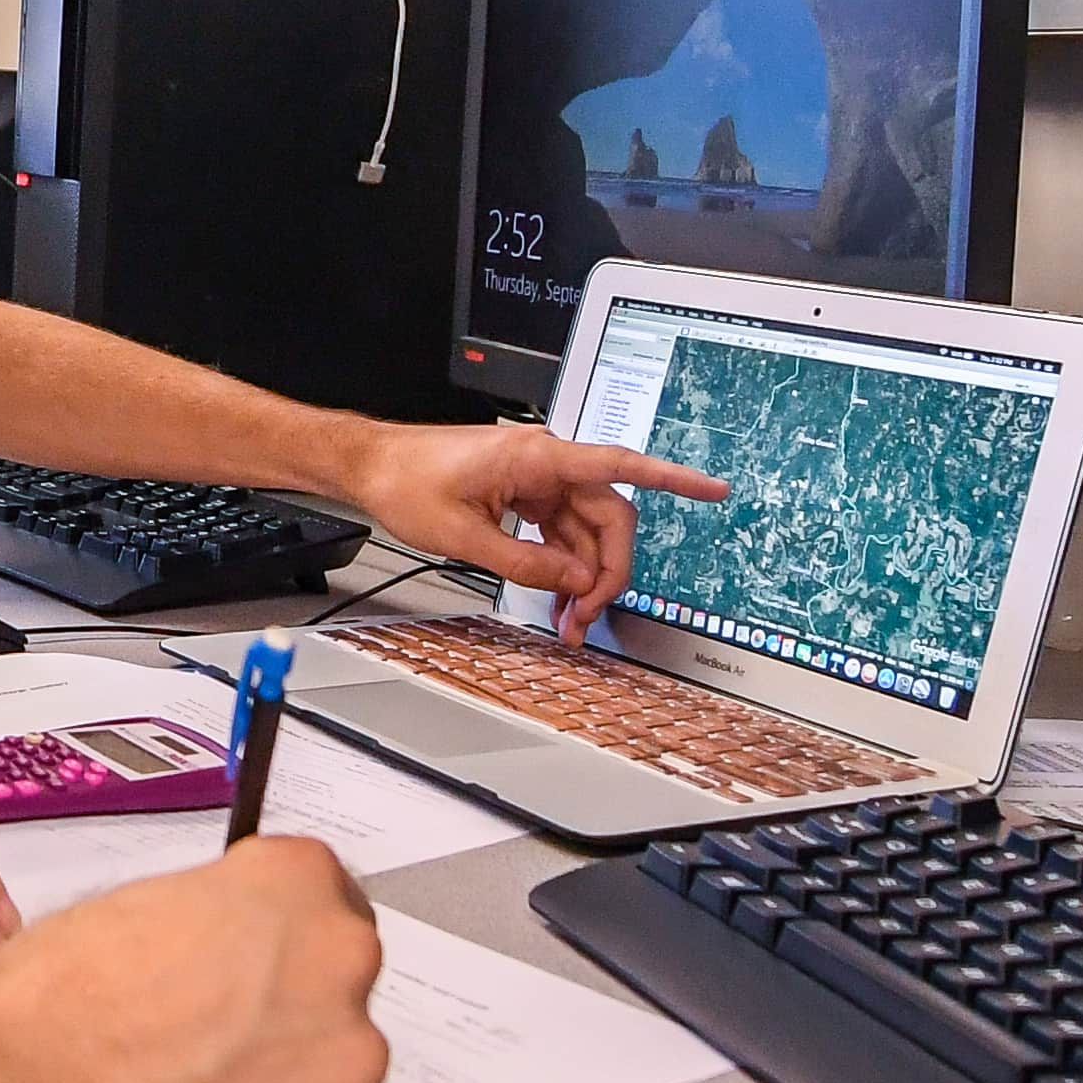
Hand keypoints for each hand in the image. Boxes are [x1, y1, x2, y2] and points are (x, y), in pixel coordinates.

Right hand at [0, 838, 390, 1082]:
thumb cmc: (46, 1012)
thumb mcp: (130, 910)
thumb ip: (210, 924)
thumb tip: (220, 956)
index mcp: (294, 888)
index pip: (322, 897)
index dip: (271, 939)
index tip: (249, 964)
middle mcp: (340, 969)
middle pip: (332, 990)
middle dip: (278, 1018)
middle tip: (202, 1048)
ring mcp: (350, 1071)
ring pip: (330, 1079)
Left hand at [340, 421, 727, 636]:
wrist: (371, 467)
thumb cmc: (407, 482)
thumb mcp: (466, 536)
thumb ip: (527, 564)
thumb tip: (577, 583)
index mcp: (537, 458)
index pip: (620, 466)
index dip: (673, 479)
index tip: (712, 490)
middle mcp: (545, 463)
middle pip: (606, 518)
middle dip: (606, 571)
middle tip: (587, 619)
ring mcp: (535, 478)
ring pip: (583, 531)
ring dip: (582, 577)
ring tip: (568, 624)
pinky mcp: (523, 494)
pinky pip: (559, 531)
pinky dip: (561, 566)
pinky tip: (557, 598)